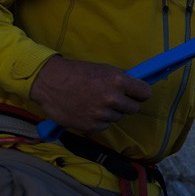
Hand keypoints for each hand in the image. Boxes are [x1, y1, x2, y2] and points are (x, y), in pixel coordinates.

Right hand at [29, 56, 150, 131]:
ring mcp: (101, 114)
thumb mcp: (104, 69)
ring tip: (95, 102)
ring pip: (118, 117)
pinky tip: (88, 110)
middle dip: (126, 103)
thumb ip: (122, 80)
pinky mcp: (91, 126)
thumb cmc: (77, 73)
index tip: (137, 93)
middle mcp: (112, 99)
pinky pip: (105, 125)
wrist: (49, 82)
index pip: (145, 93)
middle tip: (114, 98)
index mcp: (118, 81)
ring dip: (111, 112)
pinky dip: (99, 120)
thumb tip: (139, 87)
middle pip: (134, 108)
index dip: (141, 93)